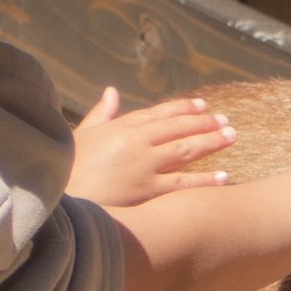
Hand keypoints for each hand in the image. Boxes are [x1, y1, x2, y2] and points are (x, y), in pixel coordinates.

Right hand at [69, 88, 236, 206]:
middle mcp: (136, 142)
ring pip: (186, 150)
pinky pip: (183, 184)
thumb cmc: (65, 168)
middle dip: (204, 123)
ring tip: (232, 136)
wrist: (58, 198)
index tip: (202, 105)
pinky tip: (224, 176)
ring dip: (211, 142)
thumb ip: (101, 114)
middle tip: (225, 120)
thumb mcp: (82, 135)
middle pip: (178, 128)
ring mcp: (143, 166)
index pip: (159, 113)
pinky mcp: (146, 191)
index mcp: (121, 127)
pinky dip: (205, 180)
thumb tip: (112, 92)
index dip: (183, 108)